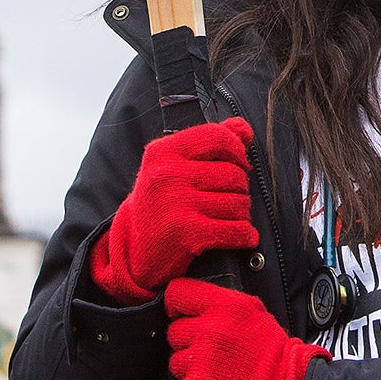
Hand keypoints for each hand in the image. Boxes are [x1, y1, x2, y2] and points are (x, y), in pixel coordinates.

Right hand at [89, 118, 259, 304]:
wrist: (134, 251)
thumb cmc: (161, 201)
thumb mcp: (174, 165)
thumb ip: (209, 142)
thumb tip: (244, 128)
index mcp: (163, 152)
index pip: (217, 136)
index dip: (238, 149)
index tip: (241, 162)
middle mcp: (167, 175)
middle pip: (234, 173)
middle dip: (240, 188)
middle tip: (231, 197)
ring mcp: (176, 204)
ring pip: (238, 202)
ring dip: (242, 212)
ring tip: (230, 216)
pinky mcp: (187, 234)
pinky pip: (236, 230)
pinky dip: (246, 235)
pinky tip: (244, 236)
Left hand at [166, 277, 328, 379]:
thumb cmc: (270, 349)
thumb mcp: (252, 310)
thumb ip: (221, 303)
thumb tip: (195, 304)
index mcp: (223, 306)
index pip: (176, 293)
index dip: (176, 305)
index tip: (181, 314)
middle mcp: (208, 329)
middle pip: (173, 331)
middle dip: (187, 340)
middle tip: (208, 349)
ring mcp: (200, 360)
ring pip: (175, 360)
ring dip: (190, 366)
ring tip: (215, 369)